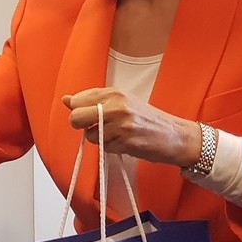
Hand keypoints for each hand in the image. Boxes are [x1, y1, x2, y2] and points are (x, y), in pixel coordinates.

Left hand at [62, 88, 202, 167]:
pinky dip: (111, 148)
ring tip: (117, 135)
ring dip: (100, 139)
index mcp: (114, 92)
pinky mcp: (125, 141)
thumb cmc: (147, 119)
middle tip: (95, 127)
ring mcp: (121, 123)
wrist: (175, 135)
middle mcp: (116, 105)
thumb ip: (93, 101)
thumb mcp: (121, 103)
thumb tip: (66, 99)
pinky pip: (104, 147)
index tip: (90, 115)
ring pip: (90, 135)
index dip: (79, 110)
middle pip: (76, 117)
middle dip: (81, 126)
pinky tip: (124, 142)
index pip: (78, 99)